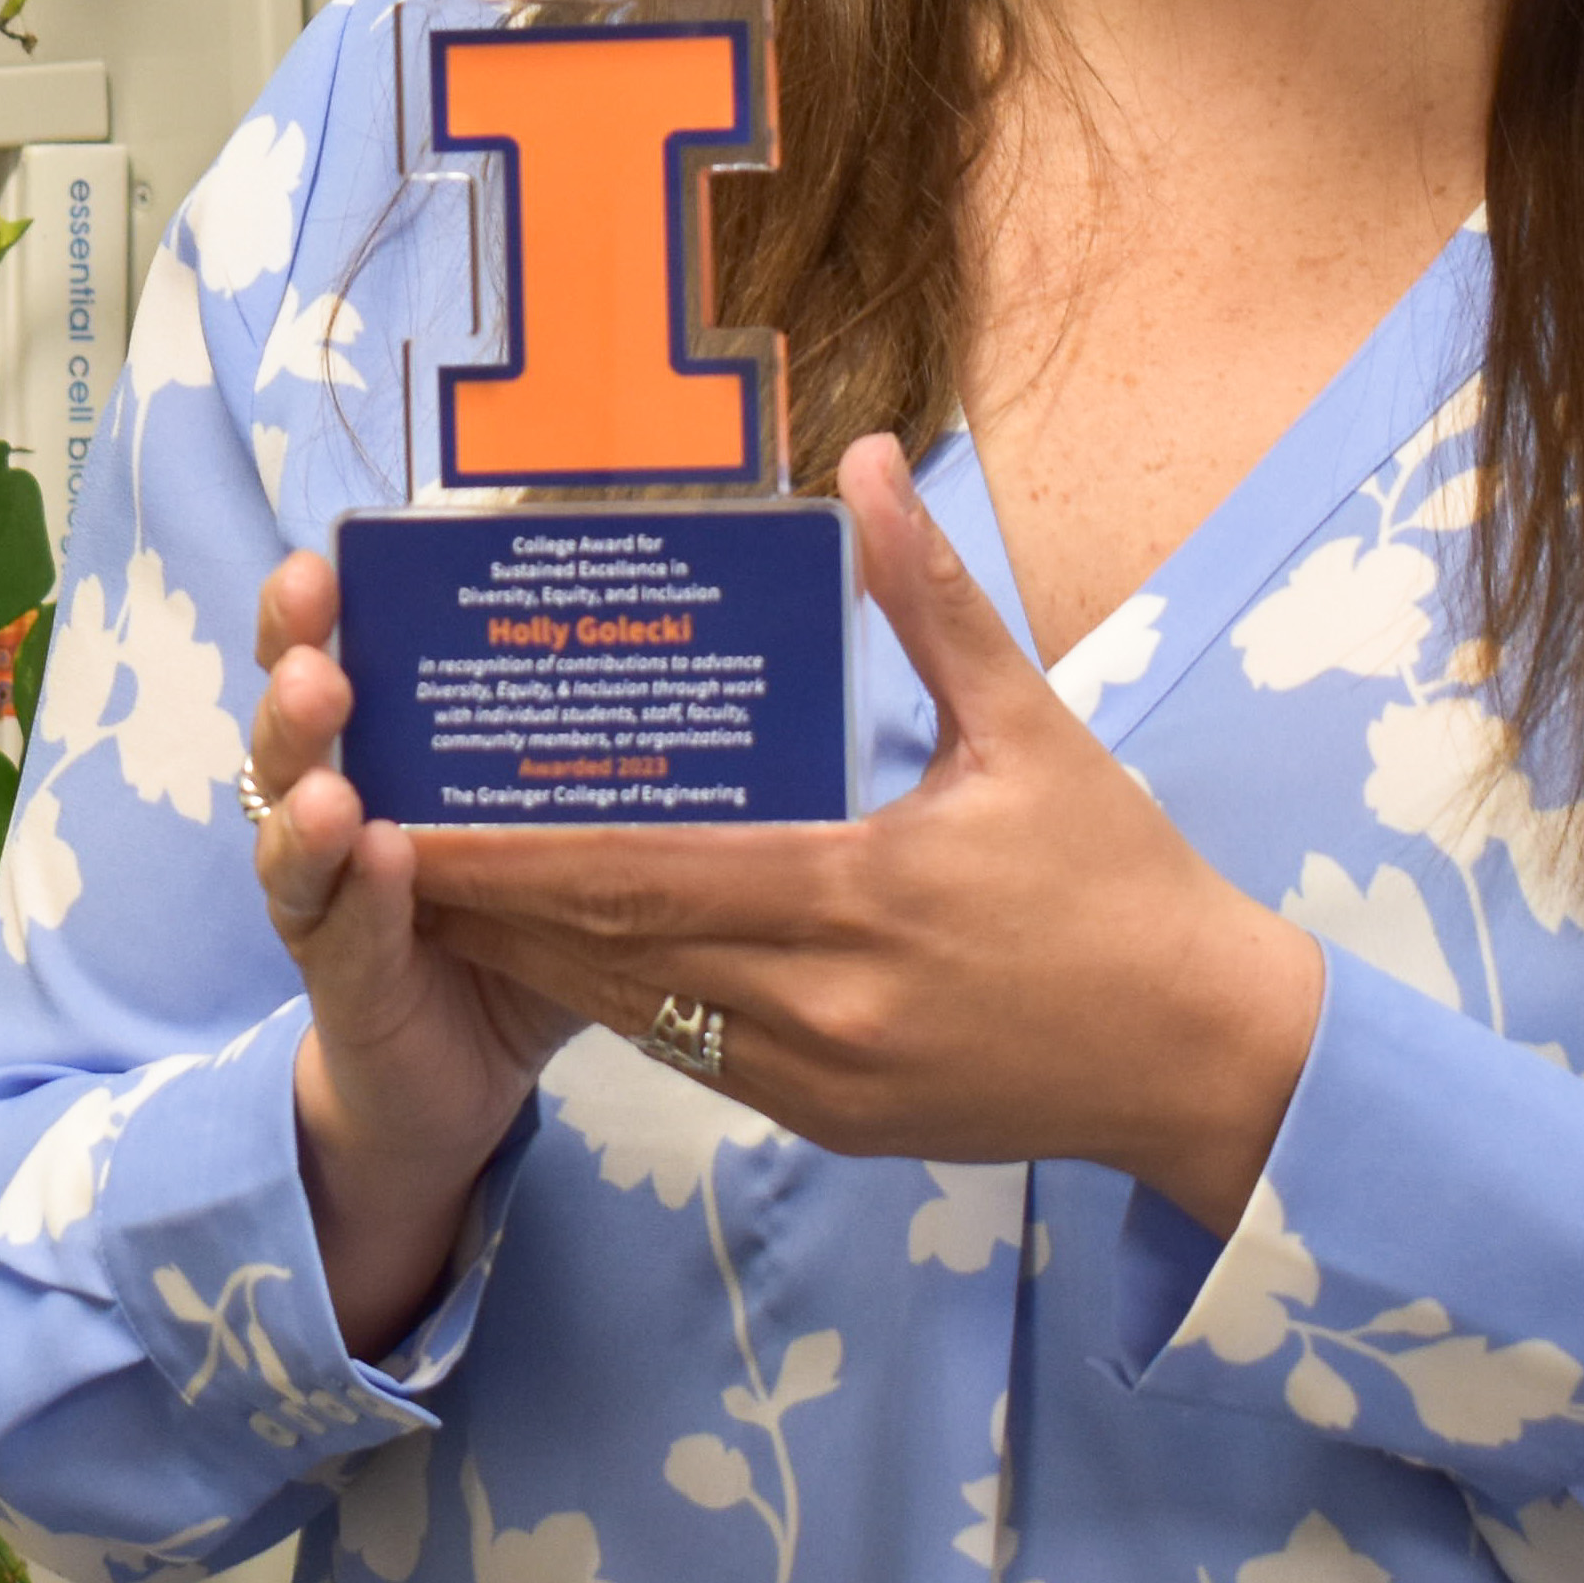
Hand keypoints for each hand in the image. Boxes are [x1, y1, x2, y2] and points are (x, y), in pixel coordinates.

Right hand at [250, 547, 587, 1356]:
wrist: (459, 1075)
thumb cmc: (518, 929)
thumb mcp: (560, 831)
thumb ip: (604, 754)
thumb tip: (736, 651)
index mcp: (383, 751)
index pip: (334, 655)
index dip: (318, 608)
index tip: (328, 558)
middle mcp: (334, 807)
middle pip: (293, 724)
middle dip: (295, 673)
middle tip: (318, 643)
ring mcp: (324, 893)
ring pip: (289, 821)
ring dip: (307, 778)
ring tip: (334, 751)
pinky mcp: (338, 976)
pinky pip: (338, 926)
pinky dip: (357, 888)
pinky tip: (381, 853)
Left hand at [403, 435, 1319, 1233]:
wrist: (1206, 1060)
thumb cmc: (1122, 883)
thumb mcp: (1032, 729)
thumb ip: (932, 600)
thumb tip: (872, 461)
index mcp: (856, 894)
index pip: (639, 872)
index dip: (513, 854)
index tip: (410, 816)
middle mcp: (818, 1000)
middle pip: (607, 949)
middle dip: (486, 902)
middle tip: (377, 843)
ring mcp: (819, 1076)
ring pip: (635, 1013)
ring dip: (533, 958)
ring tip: (436, 895)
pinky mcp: (831, 1121)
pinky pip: (691, 1057)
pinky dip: (614, 1005)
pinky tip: (557, 958)